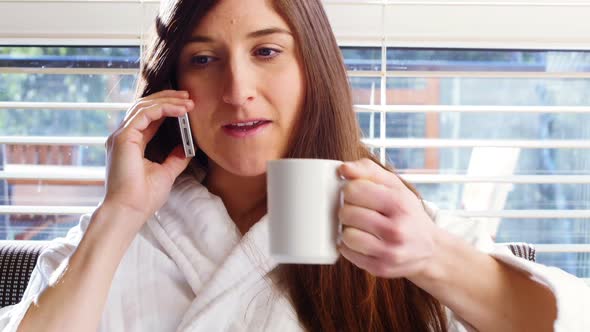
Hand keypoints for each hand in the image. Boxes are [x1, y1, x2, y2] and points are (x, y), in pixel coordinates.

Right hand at [102, 89, 194, 227]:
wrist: (129, 211)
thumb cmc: (143, 198)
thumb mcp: (166, 173)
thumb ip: (175, 158)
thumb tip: (187, 148)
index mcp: (132, 144)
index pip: (149, 117)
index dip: (167, 108)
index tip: (187, 106)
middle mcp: (123, 136)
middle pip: (145, 106)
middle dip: (168, 98)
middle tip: (189, 97)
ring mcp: (121, 136)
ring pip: (144, 106)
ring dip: (168, 101)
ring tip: (188, 102)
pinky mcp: (123, 138)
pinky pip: (144, 113)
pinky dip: (163, 108)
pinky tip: (180, 110)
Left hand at [337, 158, 440, 278]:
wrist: (431, 250)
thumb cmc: (407, 214)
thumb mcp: (395, 187)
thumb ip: (369, 171)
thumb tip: (343, 168)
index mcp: (399, 203)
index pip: (354, 189)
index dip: (350, 190)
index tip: (357, 194)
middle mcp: (396, 229)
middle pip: (347, 213)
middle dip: (348, 210)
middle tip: (358, 212)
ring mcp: (389, 252)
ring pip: (346, 235)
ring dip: (347, 229)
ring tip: (359, 227)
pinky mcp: (380, 269)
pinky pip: (347, 253)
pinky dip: (348, 246)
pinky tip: (361, 241)